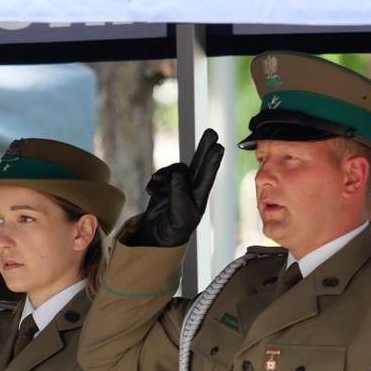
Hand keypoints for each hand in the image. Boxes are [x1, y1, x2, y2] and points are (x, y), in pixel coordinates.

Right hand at [129, 128, 224, 246]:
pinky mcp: (164, 187)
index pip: (207, 175)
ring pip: (174, 169)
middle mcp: (190, 188)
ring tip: (156, 183)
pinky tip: (151, 191)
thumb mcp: (180, 215)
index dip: (213, 161)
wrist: (156, 237)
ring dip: (164, 173)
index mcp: (199, 196)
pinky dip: (154, 181)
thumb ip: (179, 194)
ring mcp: (177, 186)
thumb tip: (178, 173)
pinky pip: (160, 176)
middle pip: (199, 164)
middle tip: (212, 133)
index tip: (219, 147)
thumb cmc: (174, 231)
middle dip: (204, 148)